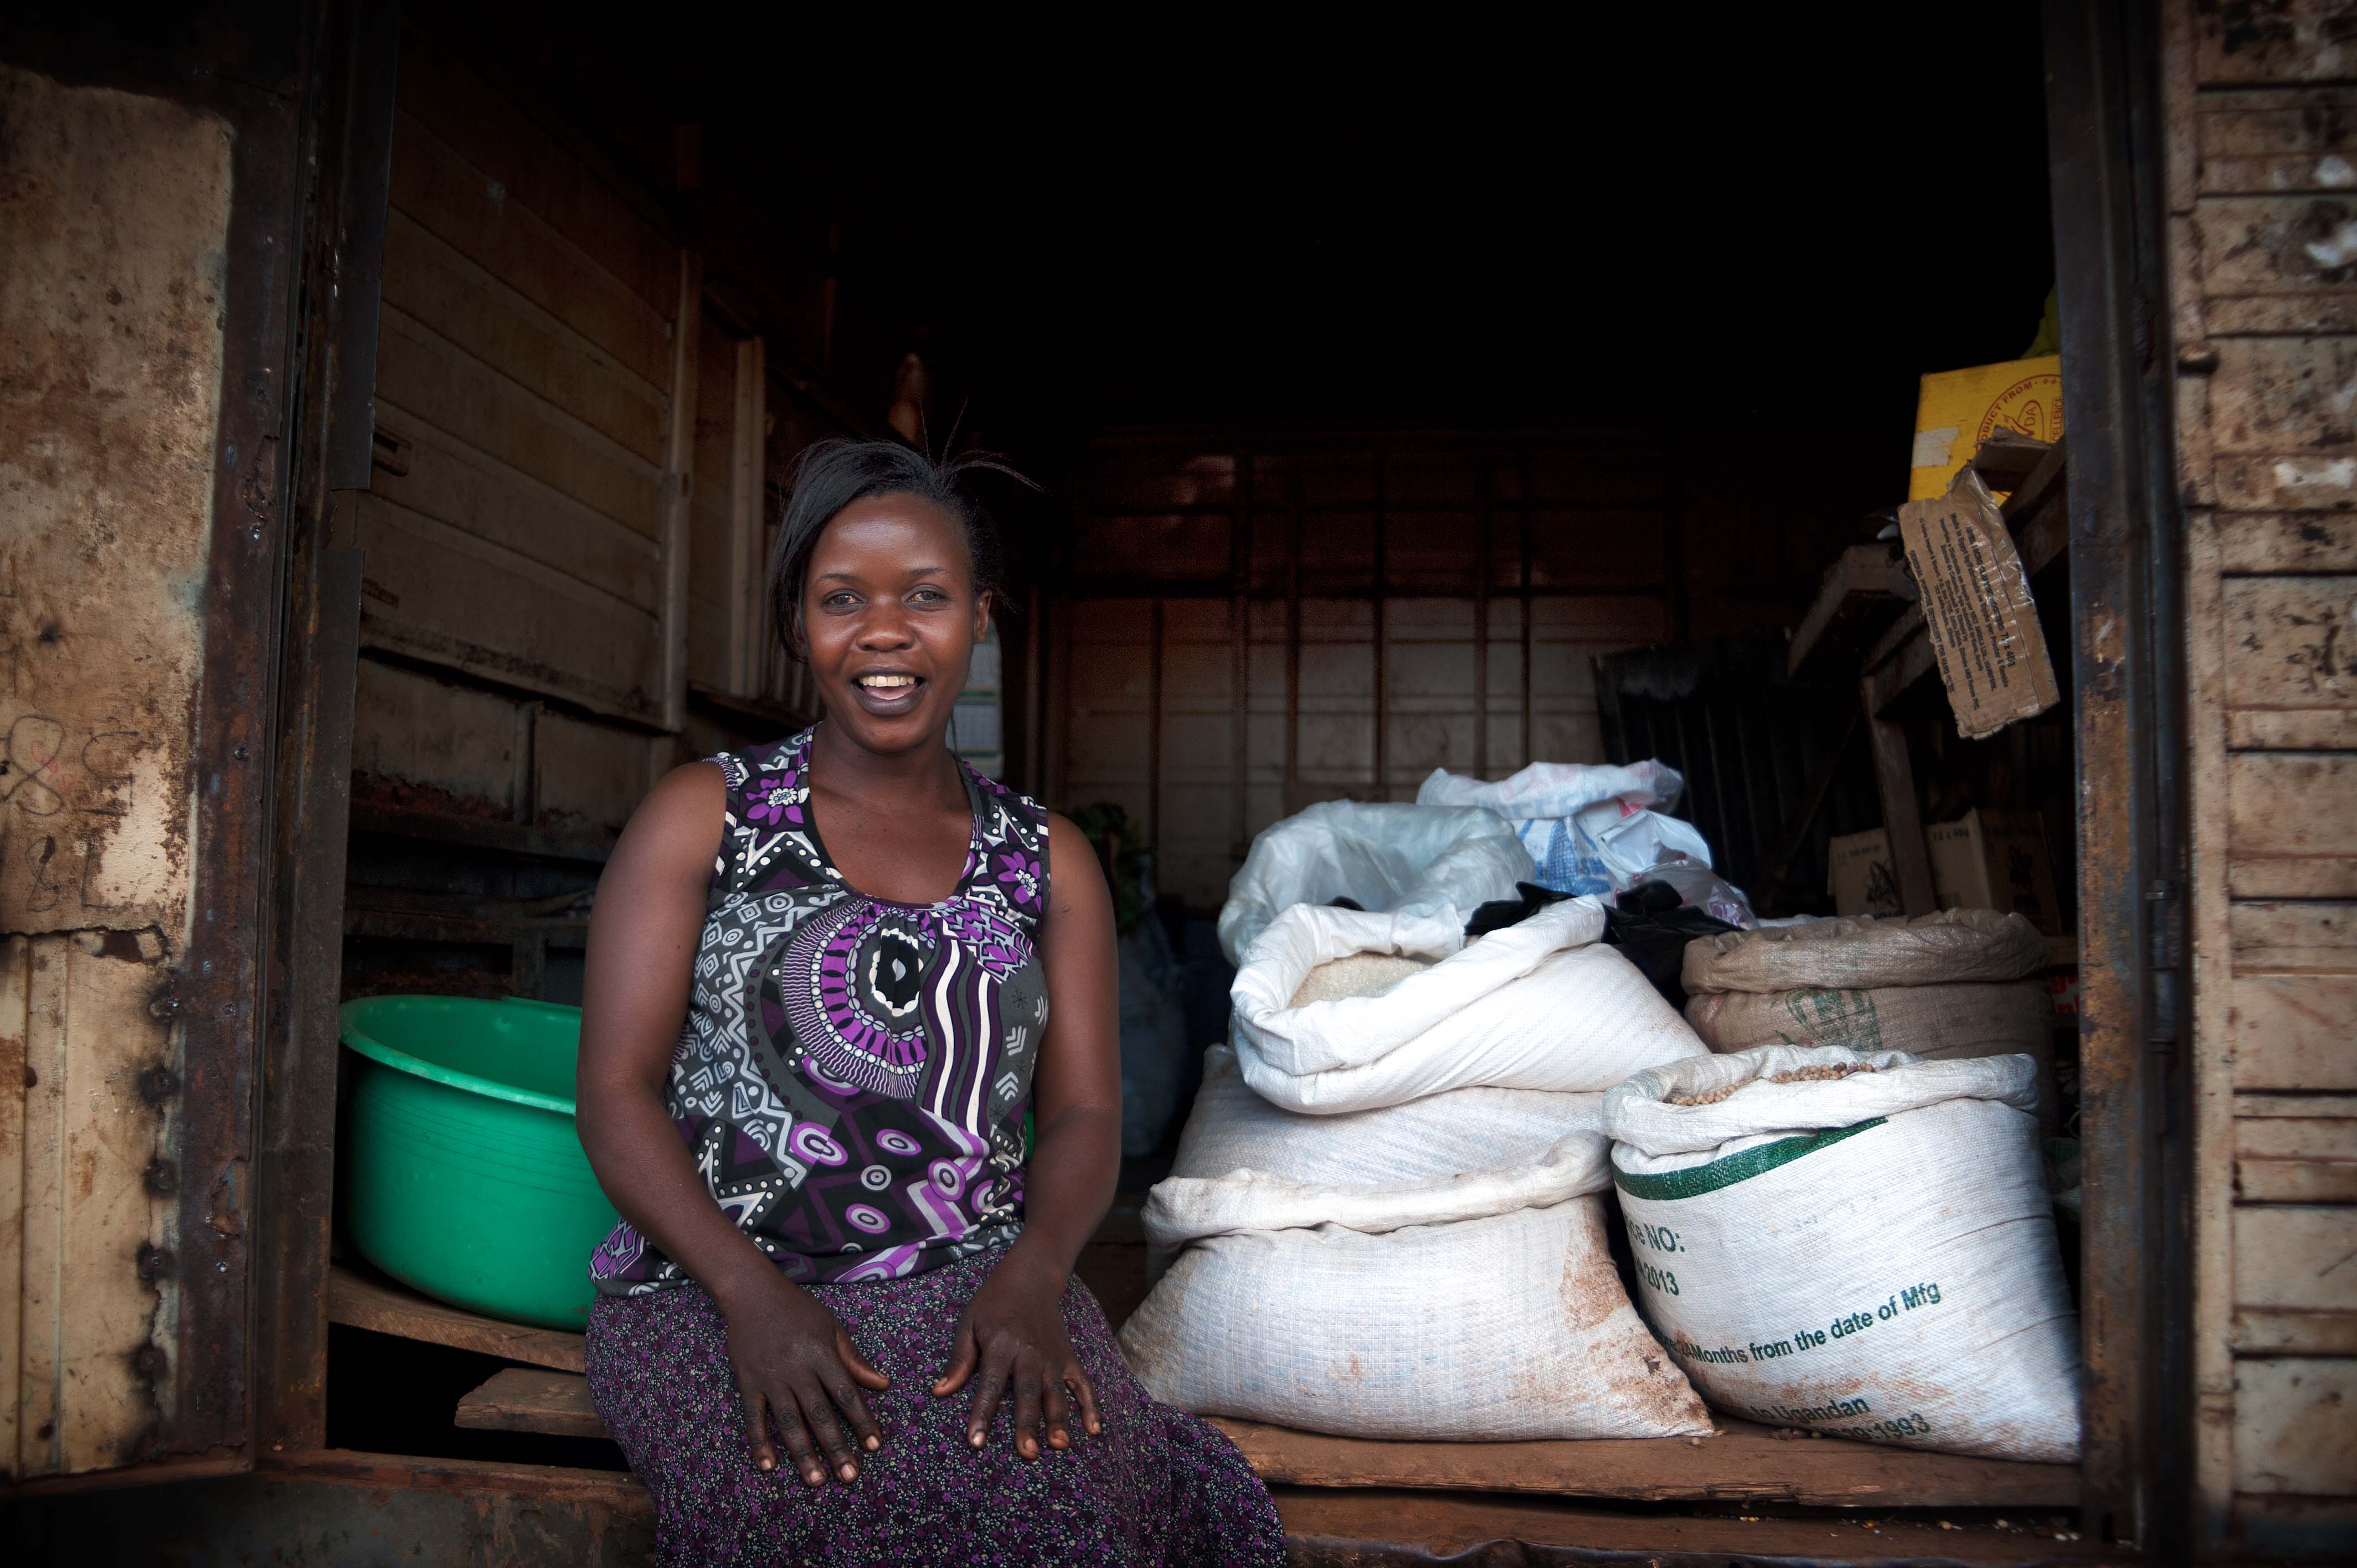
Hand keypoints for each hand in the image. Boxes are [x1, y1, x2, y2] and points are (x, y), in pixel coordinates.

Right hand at [718, 1270, 889, 1485]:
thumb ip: (854, 1359)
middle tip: (850, 1476)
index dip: (861, 1420)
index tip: (874, 1445)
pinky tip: (769, 1466)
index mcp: (821, 1353)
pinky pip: (753, 1417)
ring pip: (789, 1422)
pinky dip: (759, 1442)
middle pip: (819, 1414)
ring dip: (803, 1454)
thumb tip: (883, 1384)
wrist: (751, 1293)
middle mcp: (796, 1368)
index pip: (846, 1393)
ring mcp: (769, 1377)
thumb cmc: (798, 1310)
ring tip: (816, 1481)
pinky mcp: (747, 1382)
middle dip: (836, 1447)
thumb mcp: (832, 1327)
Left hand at [931, 1248, 1101, 1457]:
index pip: (990, 1385)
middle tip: (1028, 1453)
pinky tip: (1093, 1429)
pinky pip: (1082, 1383)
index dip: (982, 1414)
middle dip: (1028, 1424)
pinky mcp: (1069, 1357)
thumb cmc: (993, 1302)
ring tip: (1059, 1446)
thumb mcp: (969, 1323)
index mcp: (1001, 1345)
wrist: (1031, 1277)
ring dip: (1059, 1419)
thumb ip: (959, 1359)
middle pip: (1028, 1393)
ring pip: (1056, 1392)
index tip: (976, 1442)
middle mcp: (1029, 1353)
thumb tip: (940, 1392)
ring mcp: (1053, 1356)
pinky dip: (1090, 1405)